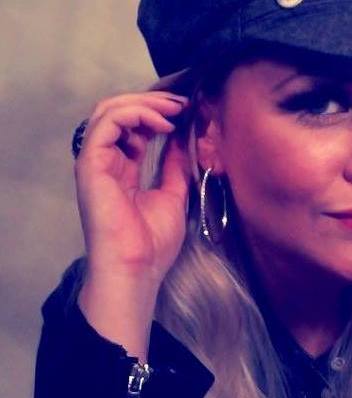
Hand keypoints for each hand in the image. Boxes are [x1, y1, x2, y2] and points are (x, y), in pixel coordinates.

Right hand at [74, 91, 192, 284]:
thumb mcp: (173, 195)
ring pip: (109, 111)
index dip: (158, 114)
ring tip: (174, 110)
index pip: (133, 128)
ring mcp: (96, 162)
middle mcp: (106, 162)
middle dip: (152, 102)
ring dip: (145, 104)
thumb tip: (181, 141)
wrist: (137, 268)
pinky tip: (161, 124)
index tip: (186, 113)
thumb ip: (174, 167)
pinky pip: (107, 124)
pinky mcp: (91, 164)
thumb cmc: (152, 242)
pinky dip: (135, 114)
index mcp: (122, 170)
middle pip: (119, 114)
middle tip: (181, 104)